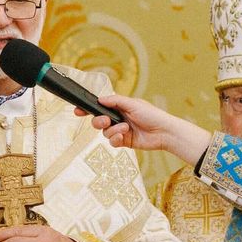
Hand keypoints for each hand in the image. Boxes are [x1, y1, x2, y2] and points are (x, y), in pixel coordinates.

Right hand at [79, 94, 211, 164]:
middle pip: (98, 121)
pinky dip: (116, 139)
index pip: (99, 107)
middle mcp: (118, 118)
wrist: (163, 132)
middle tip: (105, 121)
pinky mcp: (124, 142)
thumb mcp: (132, 104)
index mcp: (119, 107)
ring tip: (125, 129)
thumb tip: (100, 99)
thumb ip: (115, 101)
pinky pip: (112, 142)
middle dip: (99, 122)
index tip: (77, 111)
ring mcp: (120, 131)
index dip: (87, 109)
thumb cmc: (152, 114)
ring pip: (105, 133)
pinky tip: (123, 137)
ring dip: (113, 131)